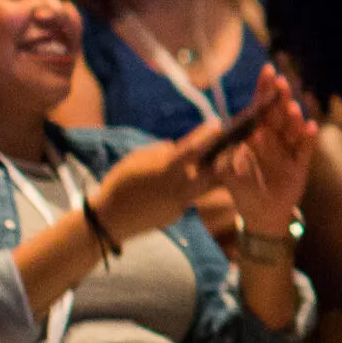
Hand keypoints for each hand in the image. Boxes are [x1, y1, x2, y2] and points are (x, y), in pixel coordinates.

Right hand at [89, 120, 224, 240]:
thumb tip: (176, 146)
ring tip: (218, 161)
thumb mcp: (136, 159)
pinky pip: (193, 195)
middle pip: (211, 171)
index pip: (192, 150)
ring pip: (207, 186)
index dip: (207, 136)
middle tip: (230, 145)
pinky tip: (195, 179)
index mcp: (165, 170)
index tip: (218, 124)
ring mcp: (181, 202)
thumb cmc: (120, 183)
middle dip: (222, 157)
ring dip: (214, 173)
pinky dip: (196, 185)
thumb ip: (160, 151)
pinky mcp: (179, 212)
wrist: (111, 219)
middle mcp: (178, 187)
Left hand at [218, 66, 319, 233]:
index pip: (260, 107)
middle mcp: (275, 138)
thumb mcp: (226, 170)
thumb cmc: (242, 189)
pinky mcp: (299, 166)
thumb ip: (223, 153)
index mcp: (257, 134)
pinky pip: (305, 150)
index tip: (267, 71)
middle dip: (279, 97)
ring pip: (293, 129)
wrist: (260, 214)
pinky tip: (310, 127)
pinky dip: (308, 139)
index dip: (264, 89)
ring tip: (291, 108)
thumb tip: (219, 134)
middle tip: (280, 82)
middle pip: (279, 113)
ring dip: (293, 117)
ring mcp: (288, 151)